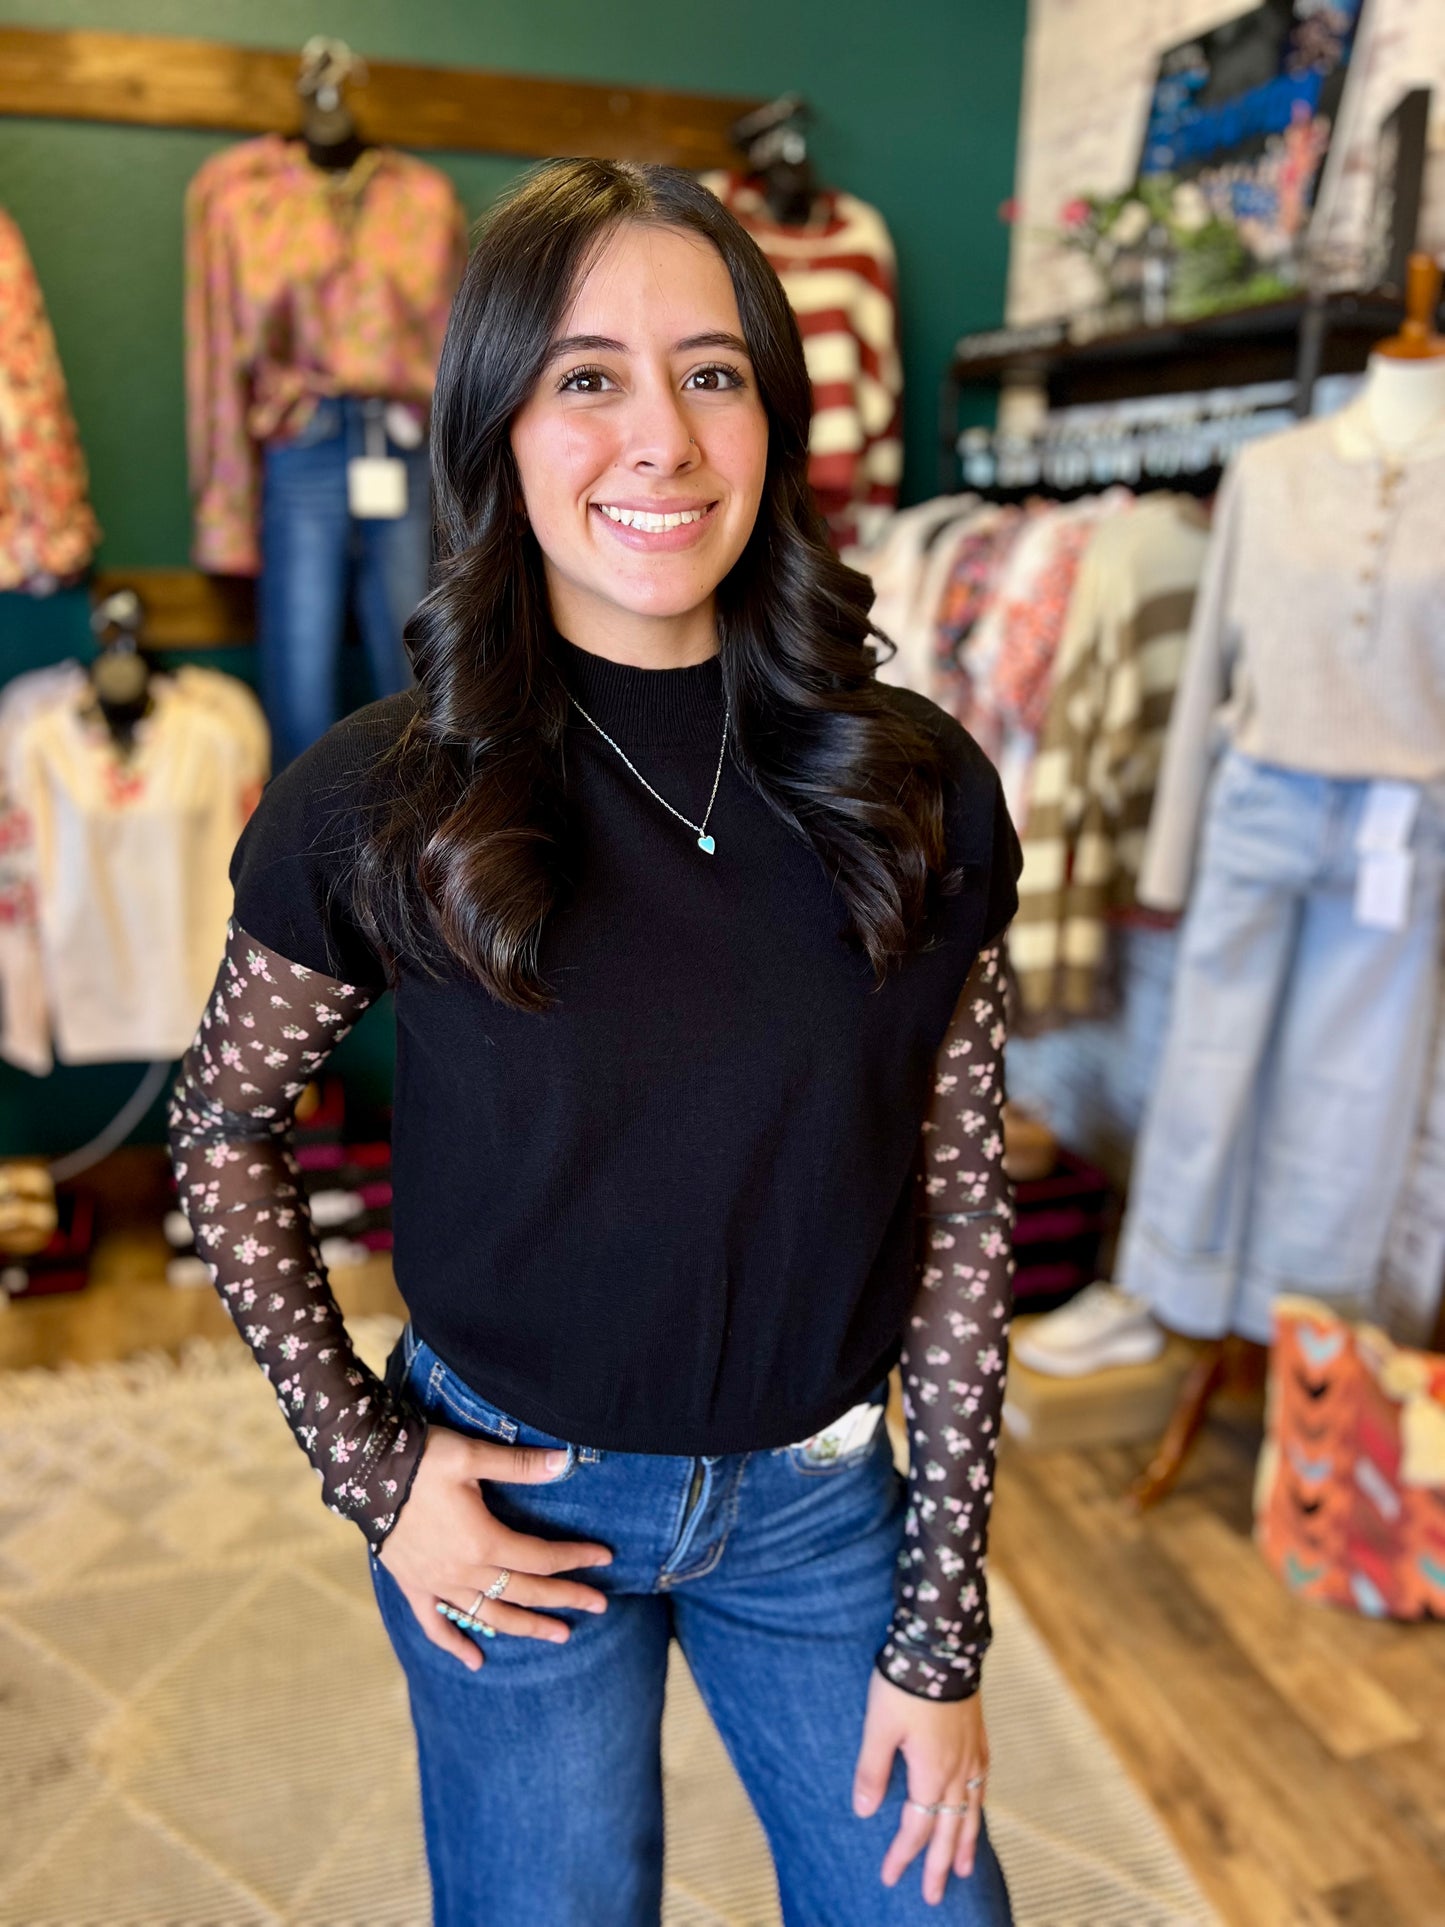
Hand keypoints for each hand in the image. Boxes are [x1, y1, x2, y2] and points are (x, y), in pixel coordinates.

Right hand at [377, 1423, 613, 1668]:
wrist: (363, 1470)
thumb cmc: (422, 1459)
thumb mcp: (473, 1455)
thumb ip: (520, 1465)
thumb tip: (566, 1461)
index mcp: (483, 1541)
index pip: (541, 1558)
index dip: (575, 1559)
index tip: (605, 1559)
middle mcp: (463, 1571)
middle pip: (524, 1593)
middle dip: (564, 1599)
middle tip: (599, 1606)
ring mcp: (437, 1584)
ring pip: (489, 1616)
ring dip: (525, 1628)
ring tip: (559, 1637)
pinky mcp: (413, 1586)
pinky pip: (435, 1625)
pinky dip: (455, 1643)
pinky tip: (475, 1661)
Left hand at [852, 1669, 989, 1904]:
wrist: (942, 1643)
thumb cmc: (905, 1683)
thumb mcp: (878, 1727)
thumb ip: (872, 1771)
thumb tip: (864, 1813)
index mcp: (931, 1772)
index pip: (916, 1827)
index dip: (902, 1854)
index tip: (888, 1877)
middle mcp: (957, 1770)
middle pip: (948, 1829)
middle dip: (937, 1865)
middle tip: (932, 1897)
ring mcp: (972, 1753)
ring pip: (970, 1810)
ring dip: (963, 1842)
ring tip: (961, 1870)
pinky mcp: (977, 1735)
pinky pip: (981, 1784)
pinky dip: (977, 1806)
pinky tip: (975, 1808)